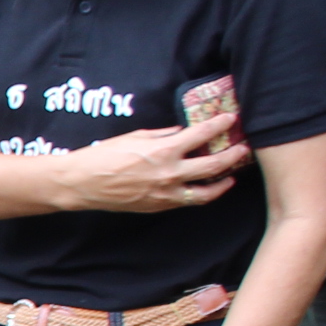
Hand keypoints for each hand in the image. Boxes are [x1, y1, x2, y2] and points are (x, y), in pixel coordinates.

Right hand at [67, 115, 248, 213]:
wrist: (82, 183)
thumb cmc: (104, 156)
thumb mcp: (135, 136)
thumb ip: (163, 134)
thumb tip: (182, 131)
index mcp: (164, 151)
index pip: (202, 134)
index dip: (220, 125)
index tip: (230, 119)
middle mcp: (170, 174)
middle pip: (214, 166)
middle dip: (233, 155)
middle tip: (243, 148)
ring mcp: (165, 194)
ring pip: (206, 192)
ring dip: (223, 182)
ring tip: (231, 176)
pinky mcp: (158, 206)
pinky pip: (187, 201)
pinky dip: (200, 194)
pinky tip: (205, 188)